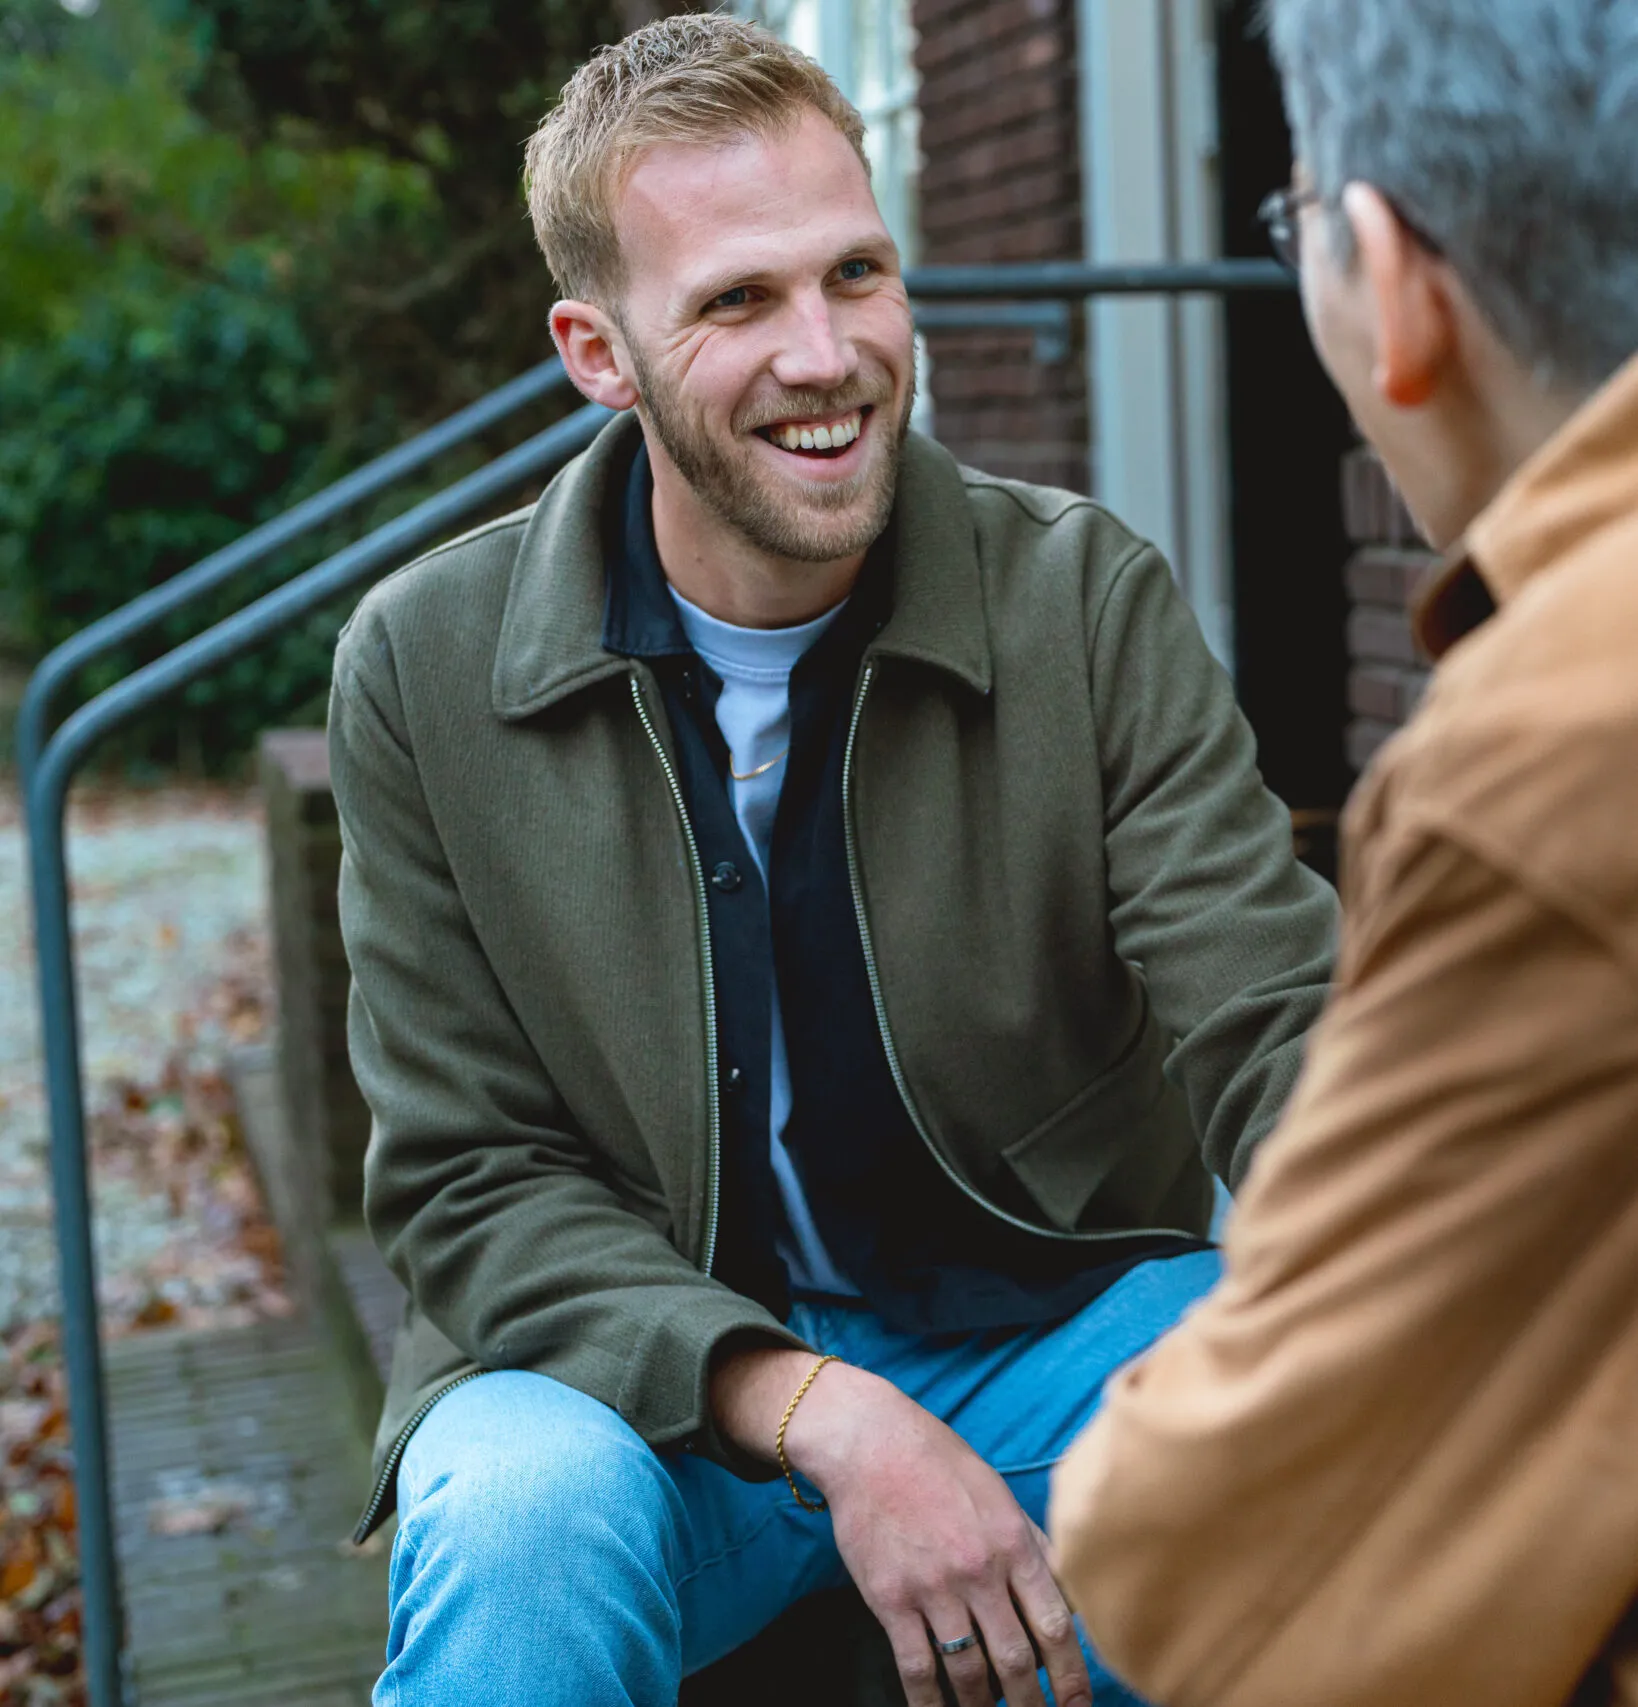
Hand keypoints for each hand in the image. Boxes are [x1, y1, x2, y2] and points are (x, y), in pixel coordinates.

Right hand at [711, 1348, 1090, 1706]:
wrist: (870, 1442)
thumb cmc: (939, 1462)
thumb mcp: (998, 1493)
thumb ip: (1032, 1543)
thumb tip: (1066, 1593)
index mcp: (1013, 1542)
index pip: (1055, 1625)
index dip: (1070, 1677)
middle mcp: (979, 1570)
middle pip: (1016, 1659)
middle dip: (1031, 1705)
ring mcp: (933, 1587)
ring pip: (969, 1672)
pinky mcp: (890, 1598)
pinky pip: (916, 1667)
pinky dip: (929, 1703)